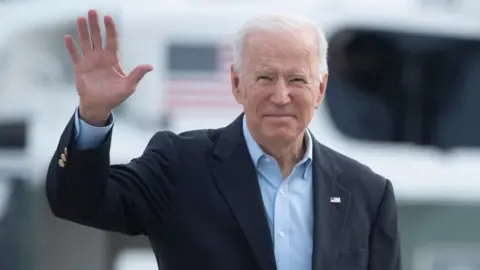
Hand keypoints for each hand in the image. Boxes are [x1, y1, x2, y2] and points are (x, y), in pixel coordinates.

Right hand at [65, 9, 152, 124]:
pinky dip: (71, 47)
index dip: (110, 29)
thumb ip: (137, 74)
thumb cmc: (115, 97)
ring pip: (85, 42)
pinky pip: (74, 55)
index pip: (112, 40)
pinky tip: (68, 37)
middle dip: (95, 24)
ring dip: (82, 31)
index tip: (108, 17)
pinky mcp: (79, 68)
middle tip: (92, 11)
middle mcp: (100, 57)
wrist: (99, 106)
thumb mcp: (129, 86)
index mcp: (113, 59)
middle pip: (98, 37)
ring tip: (80, 19)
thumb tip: (150, 66)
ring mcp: (89, 61)